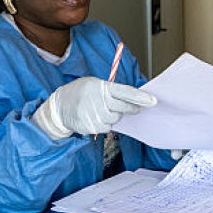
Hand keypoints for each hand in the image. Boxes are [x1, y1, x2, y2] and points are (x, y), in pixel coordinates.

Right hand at [32, 77, 156, 138]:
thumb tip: (134, 99)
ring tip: (103, 110)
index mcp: (101, 87)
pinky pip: (108, 128)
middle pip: (123, 107)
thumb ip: (112, 90)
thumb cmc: (81, 93)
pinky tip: (96, 117)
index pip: (125, 92)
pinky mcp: (91, 127)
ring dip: (114, 116)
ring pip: (116, 119)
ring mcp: (94, 115)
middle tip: (136, 108)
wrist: (59, 107)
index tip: (153, 101)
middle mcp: (98, 100)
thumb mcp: (94, 84)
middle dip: (132, 108)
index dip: (140, 97)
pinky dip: (106, 124)